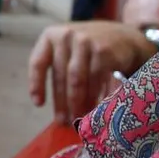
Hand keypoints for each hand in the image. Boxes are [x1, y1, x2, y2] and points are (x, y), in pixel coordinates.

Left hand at [27, 20, 154, 126]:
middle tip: (65, 122)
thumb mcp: (67, 49)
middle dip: (63, 103)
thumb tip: (54, 108)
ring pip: (79, 81)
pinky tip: (98, 111)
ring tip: (80, 120)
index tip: (39, 104)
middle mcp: (67, 36)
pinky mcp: (105, 52)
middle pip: (62, 77)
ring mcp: (87, 42)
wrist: (122, 35)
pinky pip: (98, 82)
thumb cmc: (87, 48)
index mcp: (51, 36)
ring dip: (80, 104)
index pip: (38, 62)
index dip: (37, 84)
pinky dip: (97, 99)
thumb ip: (57, 69)